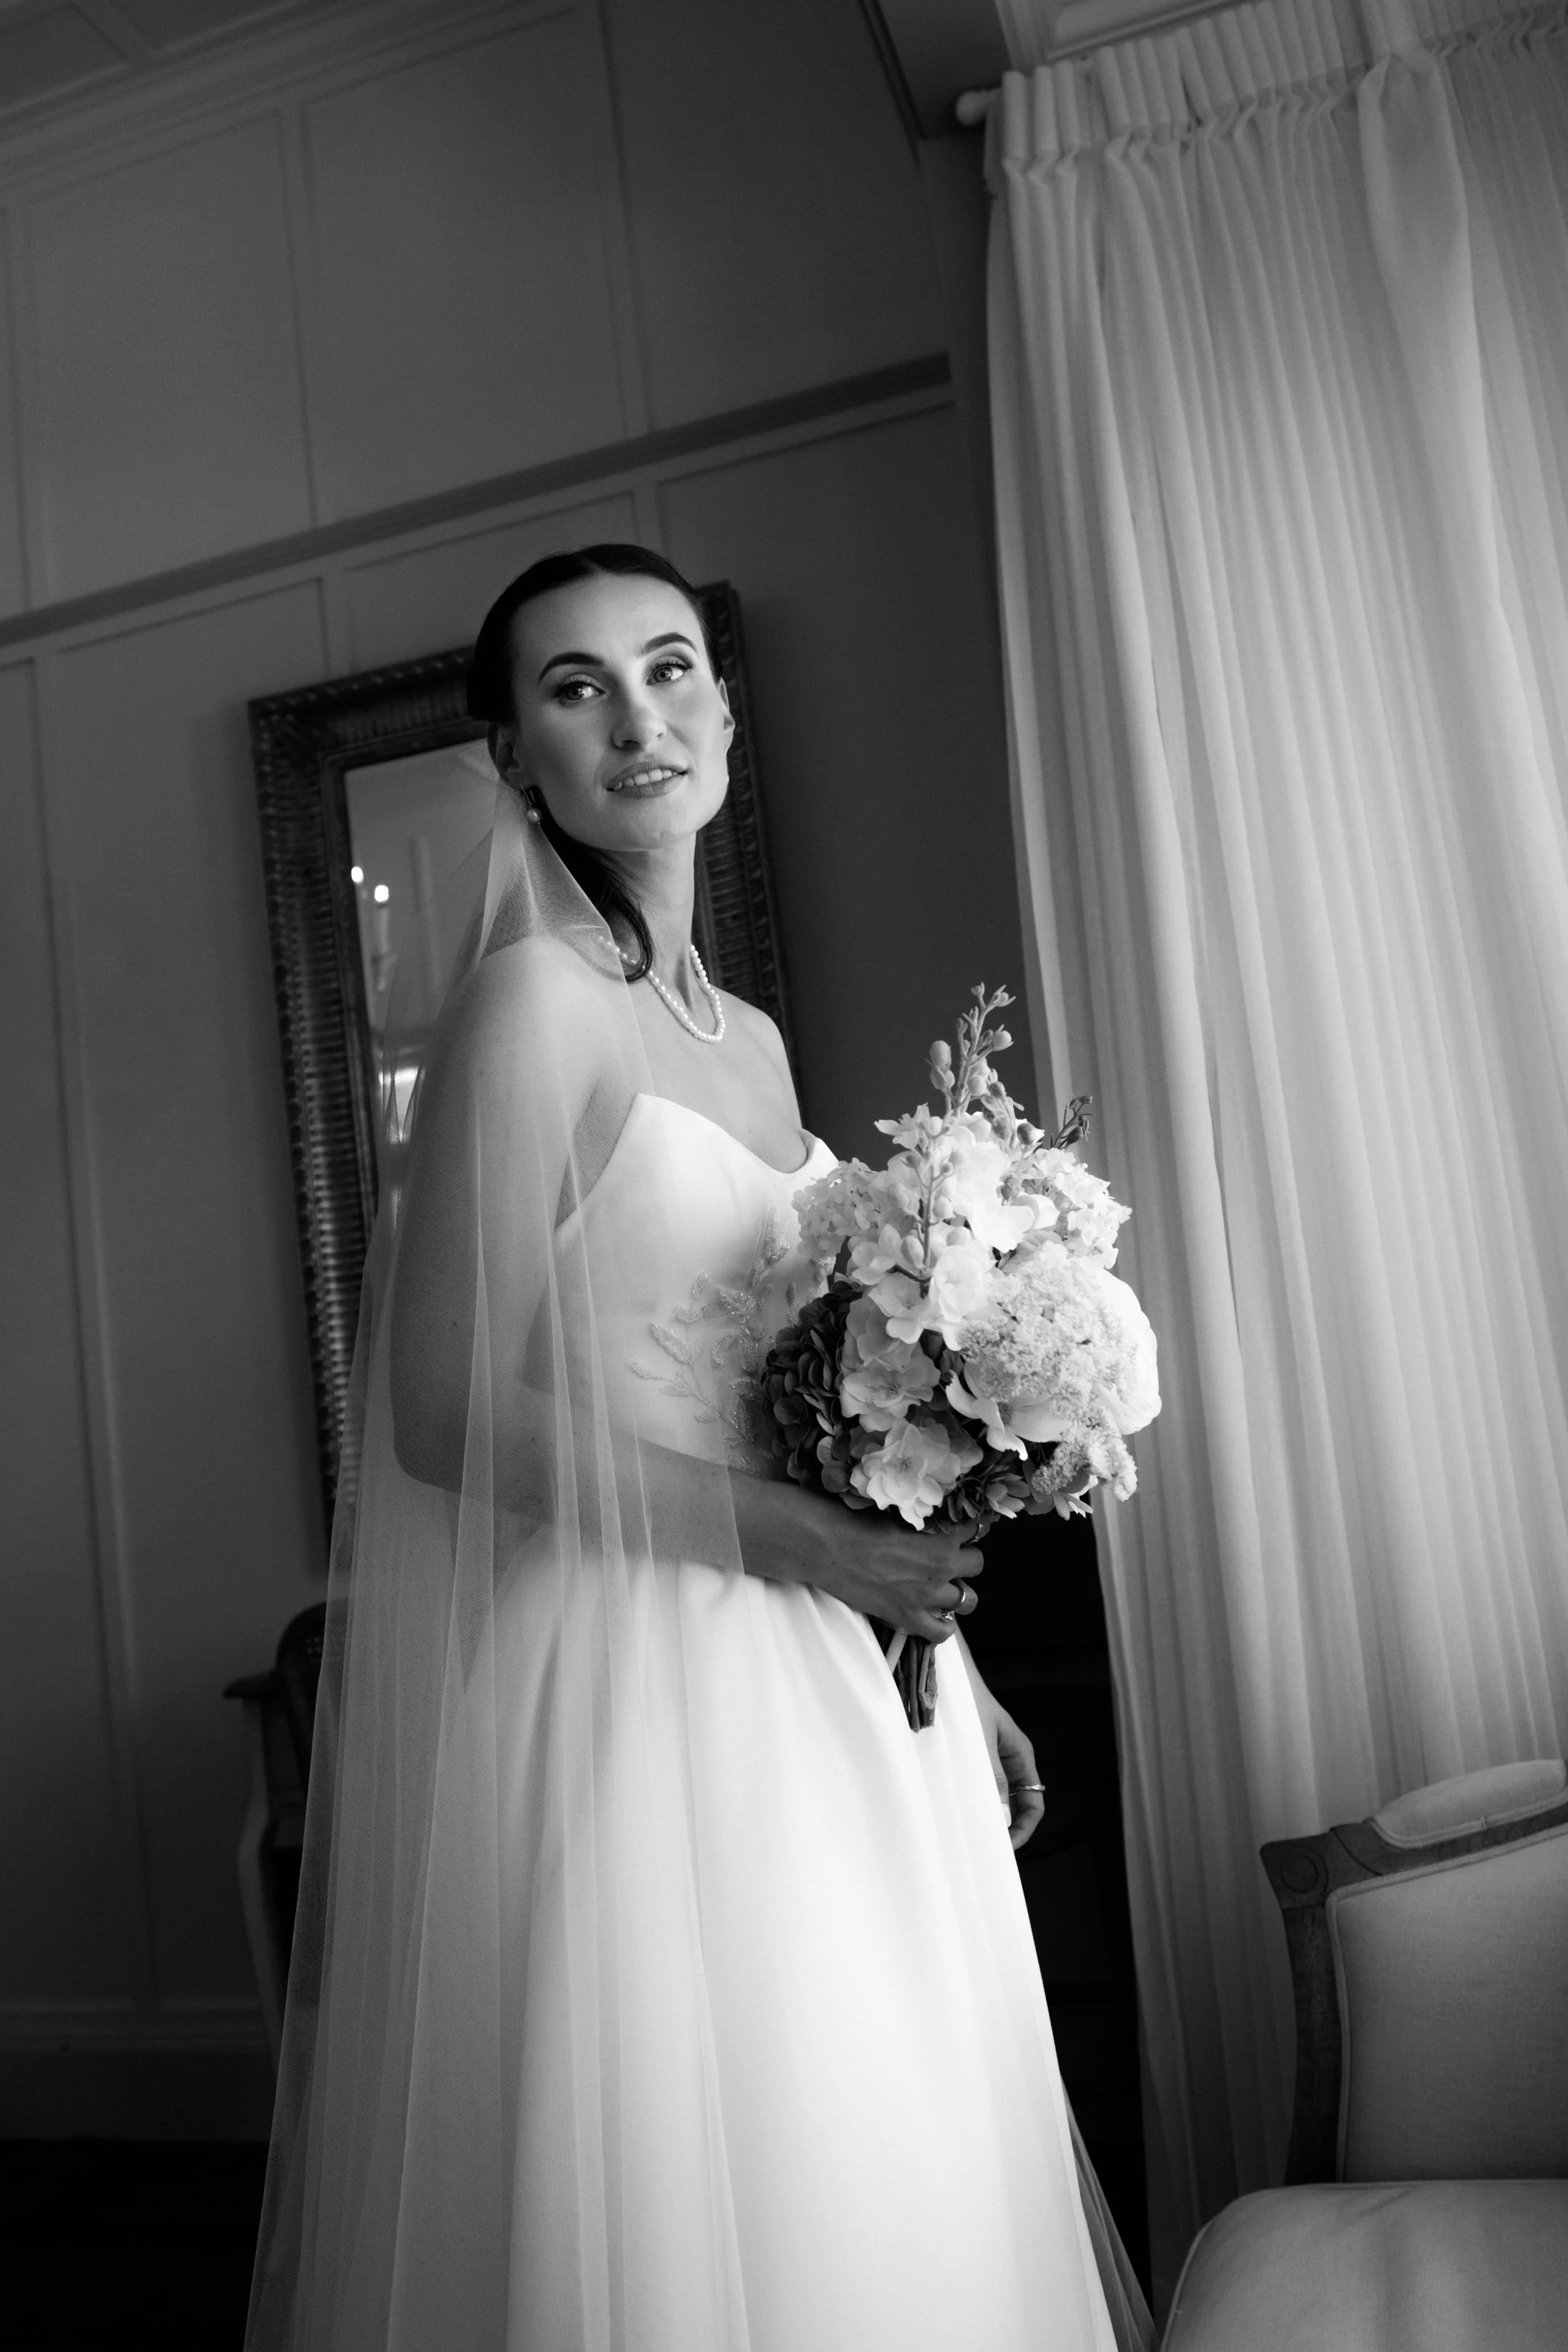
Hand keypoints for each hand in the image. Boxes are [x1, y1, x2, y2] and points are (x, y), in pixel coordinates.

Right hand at [733, 1476, 982, 1641]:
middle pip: (976, 1565)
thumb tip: (932, 1518)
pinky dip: (943, 1626)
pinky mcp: (907, 1617)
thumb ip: (923, 1520)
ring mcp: (927, 1596)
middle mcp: (941, 1567)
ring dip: (956, 1591)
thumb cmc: (858, 1521)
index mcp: (941, 1536)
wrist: (829, 1546)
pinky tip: (935, 1615)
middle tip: (947, 1557)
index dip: (966, 1529)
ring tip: (940, 1584)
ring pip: (967, 1600)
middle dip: (965, 1560)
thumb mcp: (898, 1513)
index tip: (956, 1529)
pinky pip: (941, 1633)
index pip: (974, 1530)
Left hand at [968, 1666, 1045, 1850]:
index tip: (1005, 1848)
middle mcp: (1007, 1758)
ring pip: (994, 1796)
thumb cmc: (967, 1699)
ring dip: (984, 1814)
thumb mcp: (981, 1741)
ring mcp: (988, 1756)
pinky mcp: (968, 1754)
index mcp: (1020, 1754)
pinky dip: (969, 1798)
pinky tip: (953, 1809)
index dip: (1023, 1829)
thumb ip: (992, 1777)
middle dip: (1003, 1828)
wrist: (945, 1671)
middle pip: (1015, 1804)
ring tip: (967, 1834)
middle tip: (983, 1849)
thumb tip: (1003, 1817)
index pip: (1034, 1803)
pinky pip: (974, 1783)